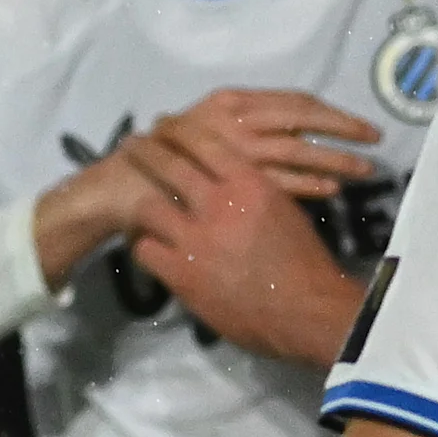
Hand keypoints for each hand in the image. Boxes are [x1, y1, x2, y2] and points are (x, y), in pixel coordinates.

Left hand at [125, 116, 369, 364]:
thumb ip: (255, 190)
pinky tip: (148, 246)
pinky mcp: (181, 273)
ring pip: (148, 207)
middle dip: (145, 151)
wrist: (307, 311)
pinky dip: (145, 246)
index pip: (204, 143)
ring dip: (141, 205)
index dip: (178, 131)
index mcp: (248, 184)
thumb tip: (236, 177)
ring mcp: (196, 239)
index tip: (164, 125)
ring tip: (134, 205)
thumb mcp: (286, 211)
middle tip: (130, 144)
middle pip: (168, 165)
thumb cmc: (305, 262)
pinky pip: (145, 250)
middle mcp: (218, 204)